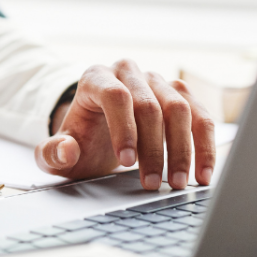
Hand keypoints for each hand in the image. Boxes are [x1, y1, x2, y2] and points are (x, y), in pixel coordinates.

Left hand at [35, 60, 214, 189]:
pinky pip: (200, 116)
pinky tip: (203, 173)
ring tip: (179, 183)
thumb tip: (66, 150)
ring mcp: (156, 81)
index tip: (126, 165)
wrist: (97, 135)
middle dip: (154, 149)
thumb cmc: (79, 142)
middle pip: (149, 105)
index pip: (115, 96)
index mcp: (95, 79)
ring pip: (180, 109)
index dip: (124, 130)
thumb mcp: (56, 153)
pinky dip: (204, 145)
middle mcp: (127, 73)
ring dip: (183, 149)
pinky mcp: (180, 95)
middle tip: (153, 184)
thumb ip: (52, 154)